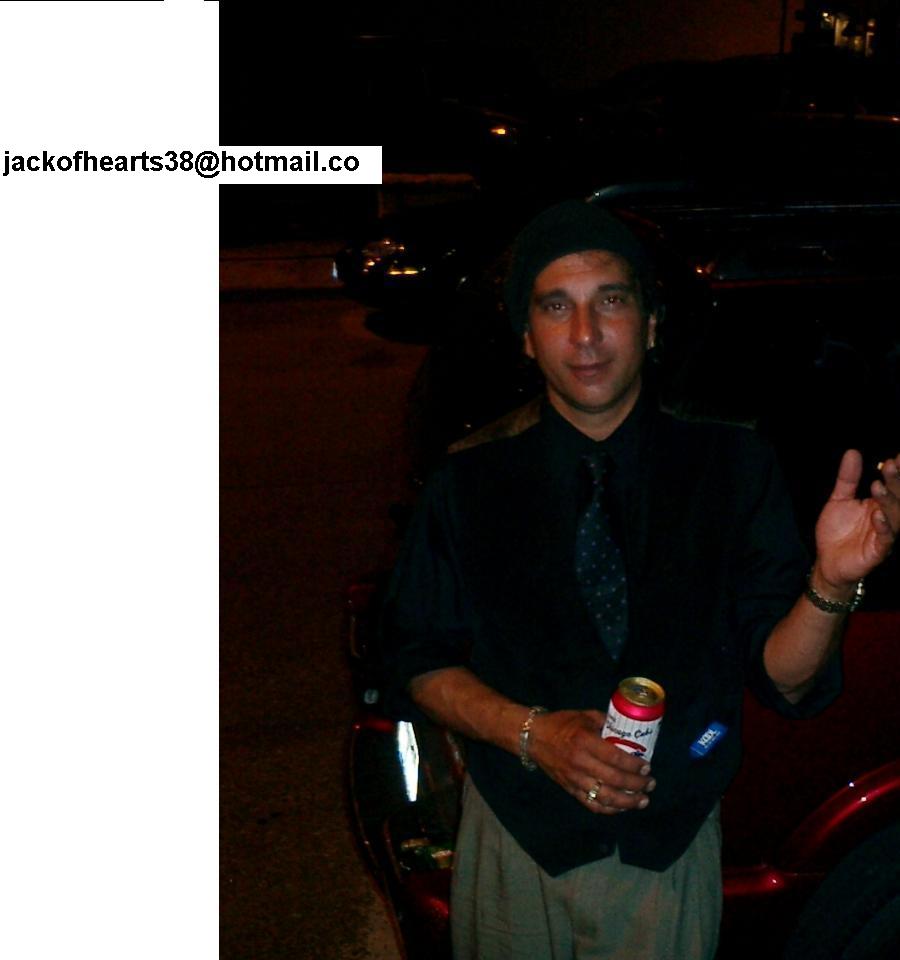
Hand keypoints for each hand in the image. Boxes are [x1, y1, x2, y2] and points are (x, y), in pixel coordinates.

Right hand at [528, 709, 655, 814]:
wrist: (533, 737)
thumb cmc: (561, 723)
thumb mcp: (585, 716)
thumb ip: (606, 723)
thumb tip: (628, 732)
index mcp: (584, 741)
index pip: (615, 758)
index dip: (634, 765)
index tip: (647, 766)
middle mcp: (580, 763)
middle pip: (614, 780)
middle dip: (636, 784)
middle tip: (650, 783)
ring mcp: (574, 779)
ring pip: (605, 797)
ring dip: (627, 802)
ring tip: (642, 800)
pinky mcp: (570, 789)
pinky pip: (592, 804)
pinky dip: (609, 809)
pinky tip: (622, 807)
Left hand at [814, 451, 899, 590]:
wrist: (827, 562)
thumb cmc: (837, 531)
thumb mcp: (839, 500)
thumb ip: (847, 479)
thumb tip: (853, 452)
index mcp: (879, 503)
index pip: (892, 484)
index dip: (896, 471)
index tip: (896, 455)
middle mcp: (886, 517)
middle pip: (897, 497)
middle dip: (895, 481)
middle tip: (890, 464)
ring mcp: (884, 534)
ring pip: (894, 516)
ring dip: (889, 501)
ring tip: (878, 486)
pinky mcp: (878, 551)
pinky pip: (886, 538)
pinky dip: (884, 526)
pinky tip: (878, 515)